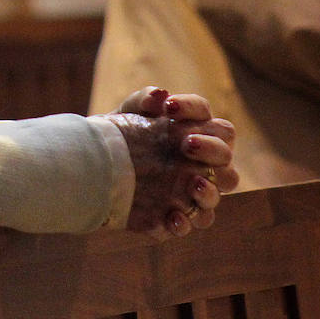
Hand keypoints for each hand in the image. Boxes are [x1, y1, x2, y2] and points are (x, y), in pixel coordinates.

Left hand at [102, 87, 237, 236]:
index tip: (169, 107)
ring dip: (209, 191)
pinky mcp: (176, 215)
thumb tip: (160, 95)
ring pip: (217, 194)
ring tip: (192, 184)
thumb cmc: (120, 134)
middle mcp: (201, 163)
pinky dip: (185, 223)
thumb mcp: (127, 112)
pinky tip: (171, 217)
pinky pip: (192, 223)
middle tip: (187, 144)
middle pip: (225, 156)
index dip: (194, 111)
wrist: (94, 165)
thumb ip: (144, 99)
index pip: (212, 120)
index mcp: (197, 133)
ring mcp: (191, 191)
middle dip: (212, 150)